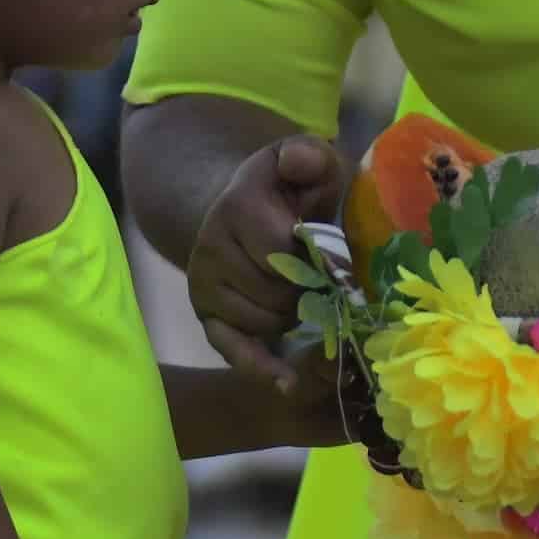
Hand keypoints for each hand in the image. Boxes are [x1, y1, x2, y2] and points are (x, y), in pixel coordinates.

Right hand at [188, 134, 347, 401]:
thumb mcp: (306, 163)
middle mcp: (210, 247)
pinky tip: (286, 383)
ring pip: (265, 322)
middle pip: (277, 293)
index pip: (283, 252)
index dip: (317, 262)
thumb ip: (308, 156)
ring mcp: (204, 285)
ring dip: (294, 316)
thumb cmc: (290, 191)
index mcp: (236, 206)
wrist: (244, 209)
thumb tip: (298, 161)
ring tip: (302, 293)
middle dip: (308, 291)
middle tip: (322, 279)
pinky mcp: (205, 315)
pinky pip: (231, 350)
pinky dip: (261, 368)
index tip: (334, 259)